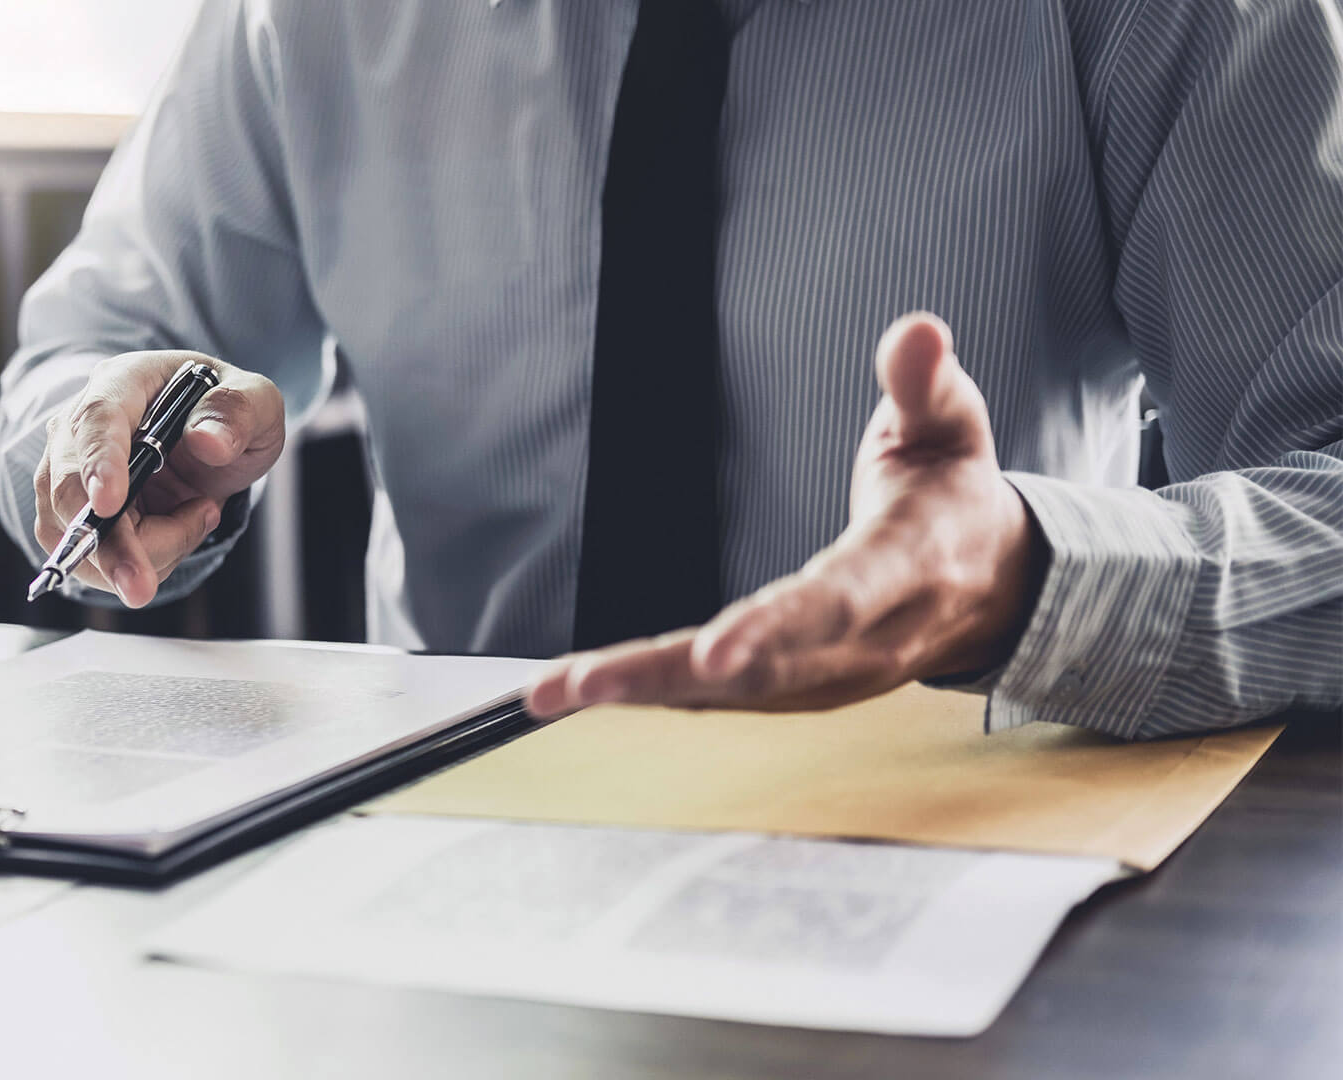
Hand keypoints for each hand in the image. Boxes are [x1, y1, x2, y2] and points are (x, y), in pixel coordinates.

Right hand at [34, 350, 284, 606]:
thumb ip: (238, 412)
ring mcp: (68, 473)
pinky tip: (174, 532)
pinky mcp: (69, 516)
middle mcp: (80, 426)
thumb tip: (209, 442)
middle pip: (71, 491)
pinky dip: (138, 563)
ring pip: (77, 535)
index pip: (98, 418)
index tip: (108, 504)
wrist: (209, 438)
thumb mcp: (255, 401)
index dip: (100, 462)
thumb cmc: (224, 414)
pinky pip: (90, 559)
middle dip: (109, 545)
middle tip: (142, 586)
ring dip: (143, 553)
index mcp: (124, 382)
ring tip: (198, 514)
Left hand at [528, 312, 1048, 716]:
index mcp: (906, 568)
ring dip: (640, 694)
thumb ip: (924, 383)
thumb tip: (919, 330)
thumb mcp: (950, 426)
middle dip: (668, 676)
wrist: (992, 584)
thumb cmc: (951, 492)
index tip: (715, 650)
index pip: (838, 600)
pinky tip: (578, 693)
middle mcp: (867, 640)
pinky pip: (718, 699)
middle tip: (583, 683)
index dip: (776, 627)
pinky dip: (650, 697)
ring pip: (728, 694)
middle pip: (761, 668)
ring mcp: (832, 675)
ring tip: (553, 692)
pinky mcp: (798, 689)